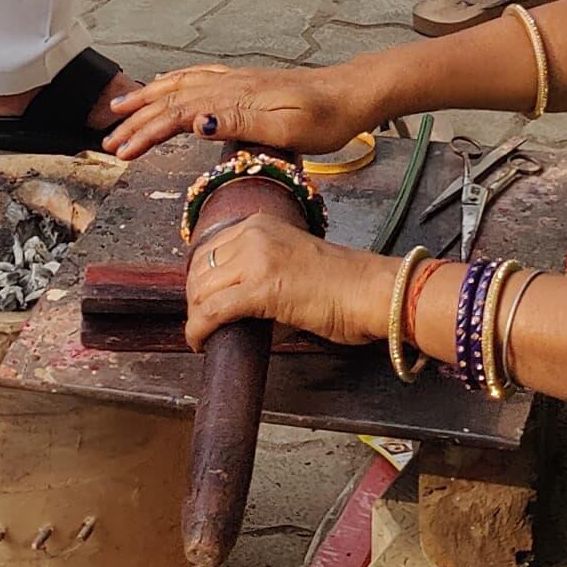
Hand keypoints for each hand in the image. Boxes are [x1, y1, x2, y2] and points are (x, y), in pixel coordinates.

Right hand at [103, 59, 370, 162]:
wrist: (350, 95)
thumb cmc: (324, 119)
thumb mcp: (286, 128)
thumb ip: (239, 122)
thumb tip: (193, 121)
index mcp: (233, 99)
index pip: (177, 114)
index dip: (145, 132)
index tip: (121, 152)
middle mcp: (228, 86)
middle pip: (171, 99)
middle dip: (136, 119)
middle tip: (108, 140)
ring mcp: (236, 83)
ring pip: (180, 86)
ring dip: (147, 99)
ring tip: (121, 108)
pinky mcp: (244, 85)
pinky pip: (197, 79)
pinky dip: (173, 83)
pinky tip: (166, 86)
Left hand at [184, 208, 386, 353]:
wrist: (371, 292)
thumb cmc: (343, 286)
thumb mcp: (291, 264)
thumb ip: (260, 276)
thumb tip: (234, 306)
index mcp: (261, 224)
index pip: (208, 251)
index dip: (199, 283)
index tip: (202, 303)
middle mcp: (254, 234)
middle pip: (199, 270)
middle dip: (195, 301)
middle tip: (203, 325)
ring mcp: (256, 258)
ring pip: (200, 290)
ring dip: (196, 317)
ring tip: (205, 335)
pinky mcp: (260, 287)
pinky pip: (212, 311)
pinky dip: (199, 329)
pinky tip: (200, 342)